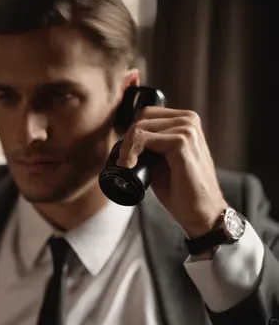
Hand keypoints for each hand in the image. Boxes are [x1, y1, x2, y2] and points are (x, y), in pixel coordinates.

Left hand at [116, 107, 226, 236]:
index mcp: (185, 121)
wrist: (201, 211)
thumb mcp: (161, 163)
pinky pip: (145, 138)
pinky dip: (132, 151)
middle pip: (143, 116)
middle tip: (122, 163)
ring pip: (141, 126)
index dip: (131, 133)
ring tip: (125, 166)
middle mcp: (188, 120)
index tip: (125, 155)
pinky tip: (130, 165)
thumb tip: (126, 143)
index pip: (147, 114)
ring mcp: (187, 129)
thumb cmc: (182, 191)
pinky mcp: (182, 142)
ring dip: (127, 146)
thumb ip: (150, 148)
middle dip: (127, 139)